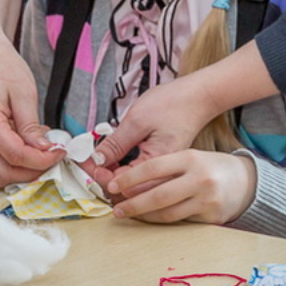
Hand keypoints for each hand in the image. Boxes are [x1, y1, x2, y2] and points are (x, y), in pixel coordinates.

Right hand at [0, 36, 63, 188]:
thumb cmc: (2, 66)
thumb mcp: (24, 92)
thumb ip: (32, 126)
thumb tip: (45, 152)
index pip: (15, 154)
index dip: (42, 160)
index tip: (60, 152)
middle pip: (2, 172)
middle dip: (31, 172)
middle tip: (52, 159)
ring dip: (16, 176)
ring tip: (38, 160)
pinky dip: (6, 171)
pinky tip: (24, 156)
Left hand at [92, 75, 217, 182]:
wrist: (200, 95)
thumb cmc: (174, 103)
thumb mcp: (138, 120)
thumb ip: (116, 143)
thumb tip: (97, 161)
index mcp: (159, 164)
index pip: (123, 182)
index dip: (100, 175)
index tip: (86, 164)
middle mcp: (166, 174)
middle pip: (128, 190)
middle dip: (104, 179)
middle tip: (87, 164)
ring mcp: (167, 171)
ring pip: (135, 186)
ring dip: (114, 177)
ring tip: (97, 163)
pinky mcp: (166, 165)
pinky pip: (143, 178)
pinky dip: (126, 171)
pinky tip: (115, 161)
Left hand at [107, 149, 257, 224]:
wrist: (246, 182)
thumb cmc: (210, 167)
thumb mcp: (191, 157)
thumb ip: (165, 168)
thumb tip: (130, 183)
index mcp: (191, 158)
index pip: (152, 168)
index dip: (129, 179)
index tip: (112, 186)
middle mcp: (200, 179)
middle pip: (158, 196)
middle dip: (133, 205)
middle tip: (117, 210)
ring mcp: (207, 201)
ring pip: (167, 214)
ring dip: (145, 217)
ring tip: (131, 215)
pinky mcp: (212, 218)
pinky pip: (180, 222)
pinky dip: (163, 221)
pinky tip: (152, 219)